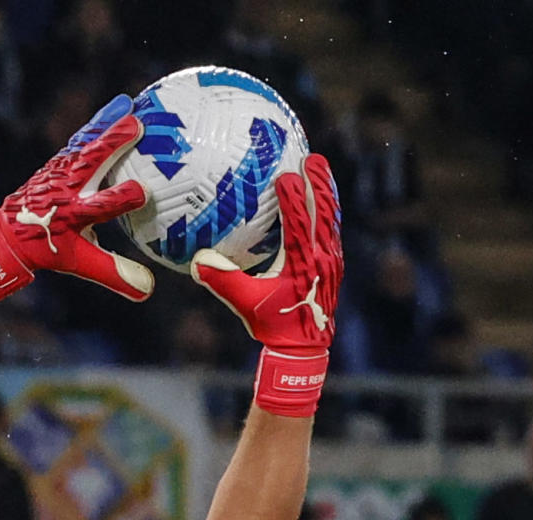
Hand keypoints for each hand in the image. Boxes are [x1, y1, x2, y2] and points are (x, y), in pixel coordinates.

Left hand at [0, 100, 155, 302]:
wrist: (8, 231)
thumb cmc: (48, 248)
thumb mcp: (80, 263)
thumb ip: (113, 273)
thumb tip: (148, 290)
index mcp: (73, 215)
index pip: (99, 207)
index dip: (119, 200)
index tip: (142, 193)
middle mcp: (66, 189)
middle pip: (90, 162)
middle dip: (111, 144)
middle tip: (136, 126)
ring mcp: (60, 171)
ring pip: (86, 143)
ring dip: (107, 123)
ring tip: (128, 104)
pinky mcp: (60, 160)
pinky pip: (83, 138)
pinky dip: (100, 123)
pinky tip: (117, 107)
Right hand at [196, 155, 341, 413]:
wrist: (304, 349)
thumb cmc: (273, 326)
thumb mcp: (246, 304)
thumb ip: (224, 282)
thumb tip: (197, 261)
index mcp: (300, 264)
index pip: (297, 225)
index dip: (292, 199)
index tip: (285, 175)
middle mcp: (320, 259)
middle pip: (322, 215)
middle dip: (318, 185)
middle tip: (312, 157)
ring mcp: (331, 262)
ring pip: (331, 220)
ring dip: (326, 191)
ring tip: (320, 165)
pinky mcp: (334, 265)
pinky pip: (332, 229)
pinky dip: (327, 209)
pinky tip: (321, 195)